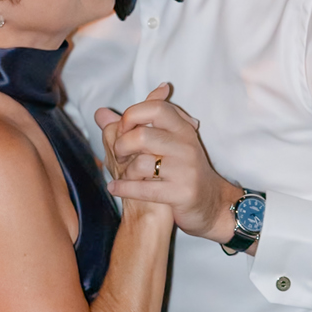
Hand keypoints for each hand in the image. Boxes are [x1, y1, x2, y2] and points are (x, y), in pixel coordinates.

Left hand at [96, 89, 241, 241]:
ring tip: (123, 175)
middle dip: (121, 147)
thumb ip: (136, 125)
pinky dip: (124, 188)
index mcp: (182, 128)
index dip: (132, 116)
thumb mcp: (167, 141)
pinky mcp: (182, 193)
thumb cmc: (181, 169)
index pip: (154, 108)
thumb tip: (100, 112)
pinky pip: (145, 189)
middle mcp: (186, 145)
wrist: (210, 203)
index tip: (123, 129)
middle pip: (142, 136)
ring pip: (141, 163)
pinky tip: (114, 187)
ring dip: (124, 172)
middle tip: (119, 156)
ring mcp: (185, 169)